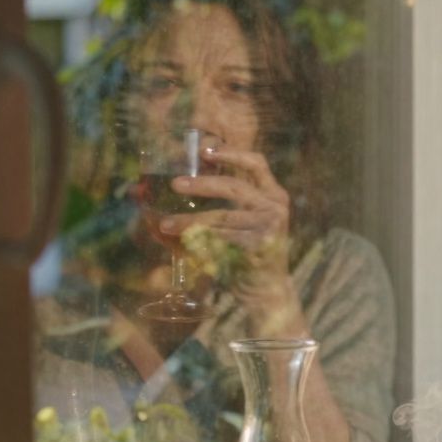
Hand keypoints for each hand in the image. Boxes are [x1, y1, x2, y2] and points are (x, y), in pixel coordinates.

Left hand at [159, 148, 295, 311]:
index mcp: (273, 194)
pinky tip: (181, 242)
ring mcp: (271, 226)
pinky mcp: (262, 247)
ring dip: (190, 219)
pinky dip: (200, 240)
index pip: (256, 163)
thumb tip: (178, 183)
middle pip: (234, 186)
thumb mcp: (242, 222)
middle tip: (174, 184)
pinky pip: (223, 238)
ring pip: (223, 216)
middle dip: (201, 184)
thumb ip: (224, 202)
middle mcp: (276, 206)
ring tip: (165, 223)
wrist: (266, 291)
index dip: (231, 153)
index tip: (204, 150)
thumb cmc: (247, 253)